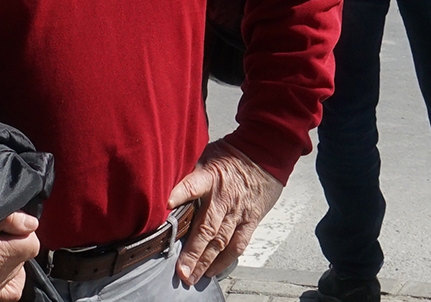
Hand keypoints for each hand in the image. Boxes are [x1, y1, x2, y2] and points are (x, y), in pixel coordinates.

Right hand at [0, 212, 38, 301]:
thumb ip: (12, 218)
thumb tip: (32, 225)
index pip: (32, 244)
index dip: (22, 231)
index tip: (7, 225)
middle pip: (23, 259)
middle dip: (15, 246)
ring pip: (14, 275)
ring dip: (8, 262)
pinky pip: (4, 292)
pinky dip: (3, 280)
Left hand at [168, 140, 281, 285]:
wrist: (266, 154)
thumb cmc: (232, 155)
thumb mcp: (207, 154)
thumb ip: (188, 171)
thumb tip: (164, 182)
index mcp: (210, 177)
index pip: (193, 184)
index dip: (180, 193)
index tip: (166, 203)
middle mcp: (224, 197)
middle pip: (207, 227)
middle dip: (193, 251)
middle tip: (181, 270)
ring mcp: (238, 211)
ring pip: (221, 241)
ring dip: (206, 261)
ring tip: (192, 276)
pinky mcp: (250, 220)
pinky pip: (238, 243)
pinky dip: (225, 259)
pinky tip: (213, 270)